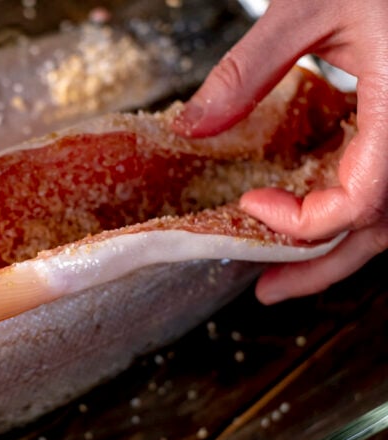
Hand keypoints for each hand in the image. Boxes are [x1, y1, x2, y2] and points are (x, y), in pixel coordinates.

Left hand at [173, 0, 387, 303]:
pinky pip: (387, 183)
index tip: (250, 205)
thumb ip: (247, 70)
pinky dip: (351, 208)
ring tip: (286, 270)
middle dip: (322, 265)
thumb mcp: (309, 6)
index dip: (302, 219)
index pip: (360, 200)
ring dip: (338, 246)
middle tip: (269, 290)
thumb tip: (192, 125)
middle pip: (379, 228)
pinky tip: (314, 210)